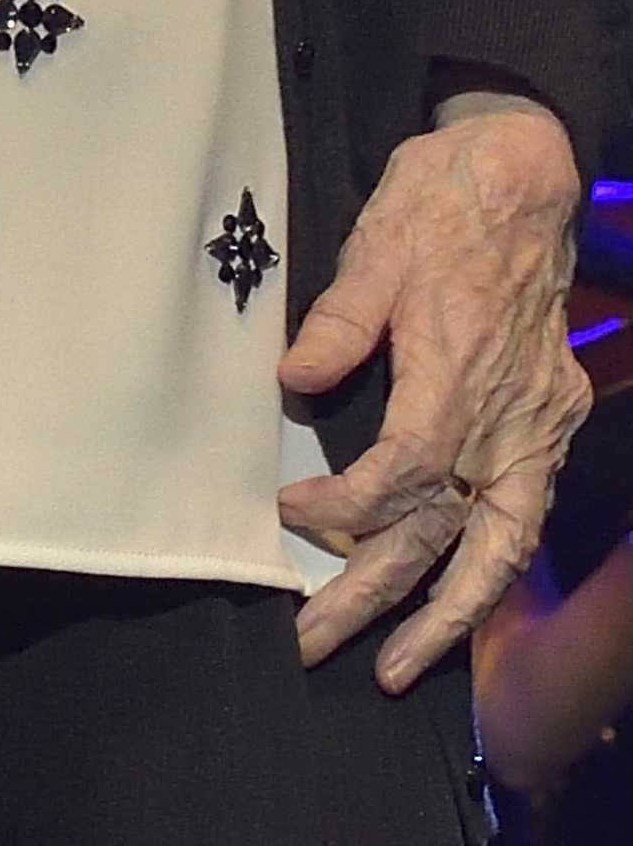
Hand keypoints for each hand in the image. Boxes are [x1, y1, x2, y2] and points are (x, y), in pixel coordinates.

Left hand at [276, 97, 587, 689]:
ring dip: (450, 615)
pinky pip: (524, 515)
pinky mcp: (554, 419)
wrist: (524, 176)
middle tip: (313, 643)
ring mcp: (539, 423)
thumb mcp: (373, 245)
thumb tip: (292, 382)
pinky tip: (456, 603)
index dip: (345, 506)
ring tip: (399, 669)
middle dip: (379, 599)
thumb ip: (338, 322)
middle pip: (444, 532)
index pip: (402, 474)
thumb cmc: (440, 201)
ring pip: (501, 545)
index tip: (291, 513)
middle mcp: (507, 414)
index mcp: (458, 369)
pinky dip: (491, 567)